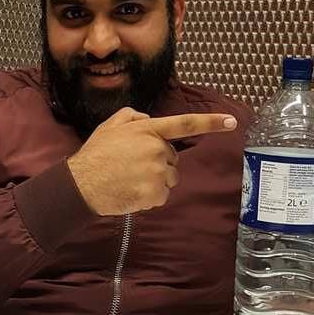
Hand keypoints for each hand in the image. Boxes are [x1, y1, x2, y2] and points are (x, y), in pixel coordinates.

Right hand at [67, 106, 236, 215]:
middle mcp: (156, 149)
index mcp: (148, 131)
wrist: (81, 183)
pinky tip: (131, 191)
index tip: (232, 122)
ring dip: (155, 180)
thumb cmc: (96, 154)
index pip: (185, 124)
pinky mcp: (154, 194)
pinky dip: (149, 196)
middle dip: (159, 162)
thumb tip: (150, 122)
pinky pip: (161, 195)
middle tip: (133, 166)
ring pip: (168, 178)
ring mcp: (156, 173)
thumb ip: (134, 118)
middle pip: (172, 159)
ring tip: (130, 179)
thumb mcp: (111, 125)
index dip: (211, 123)